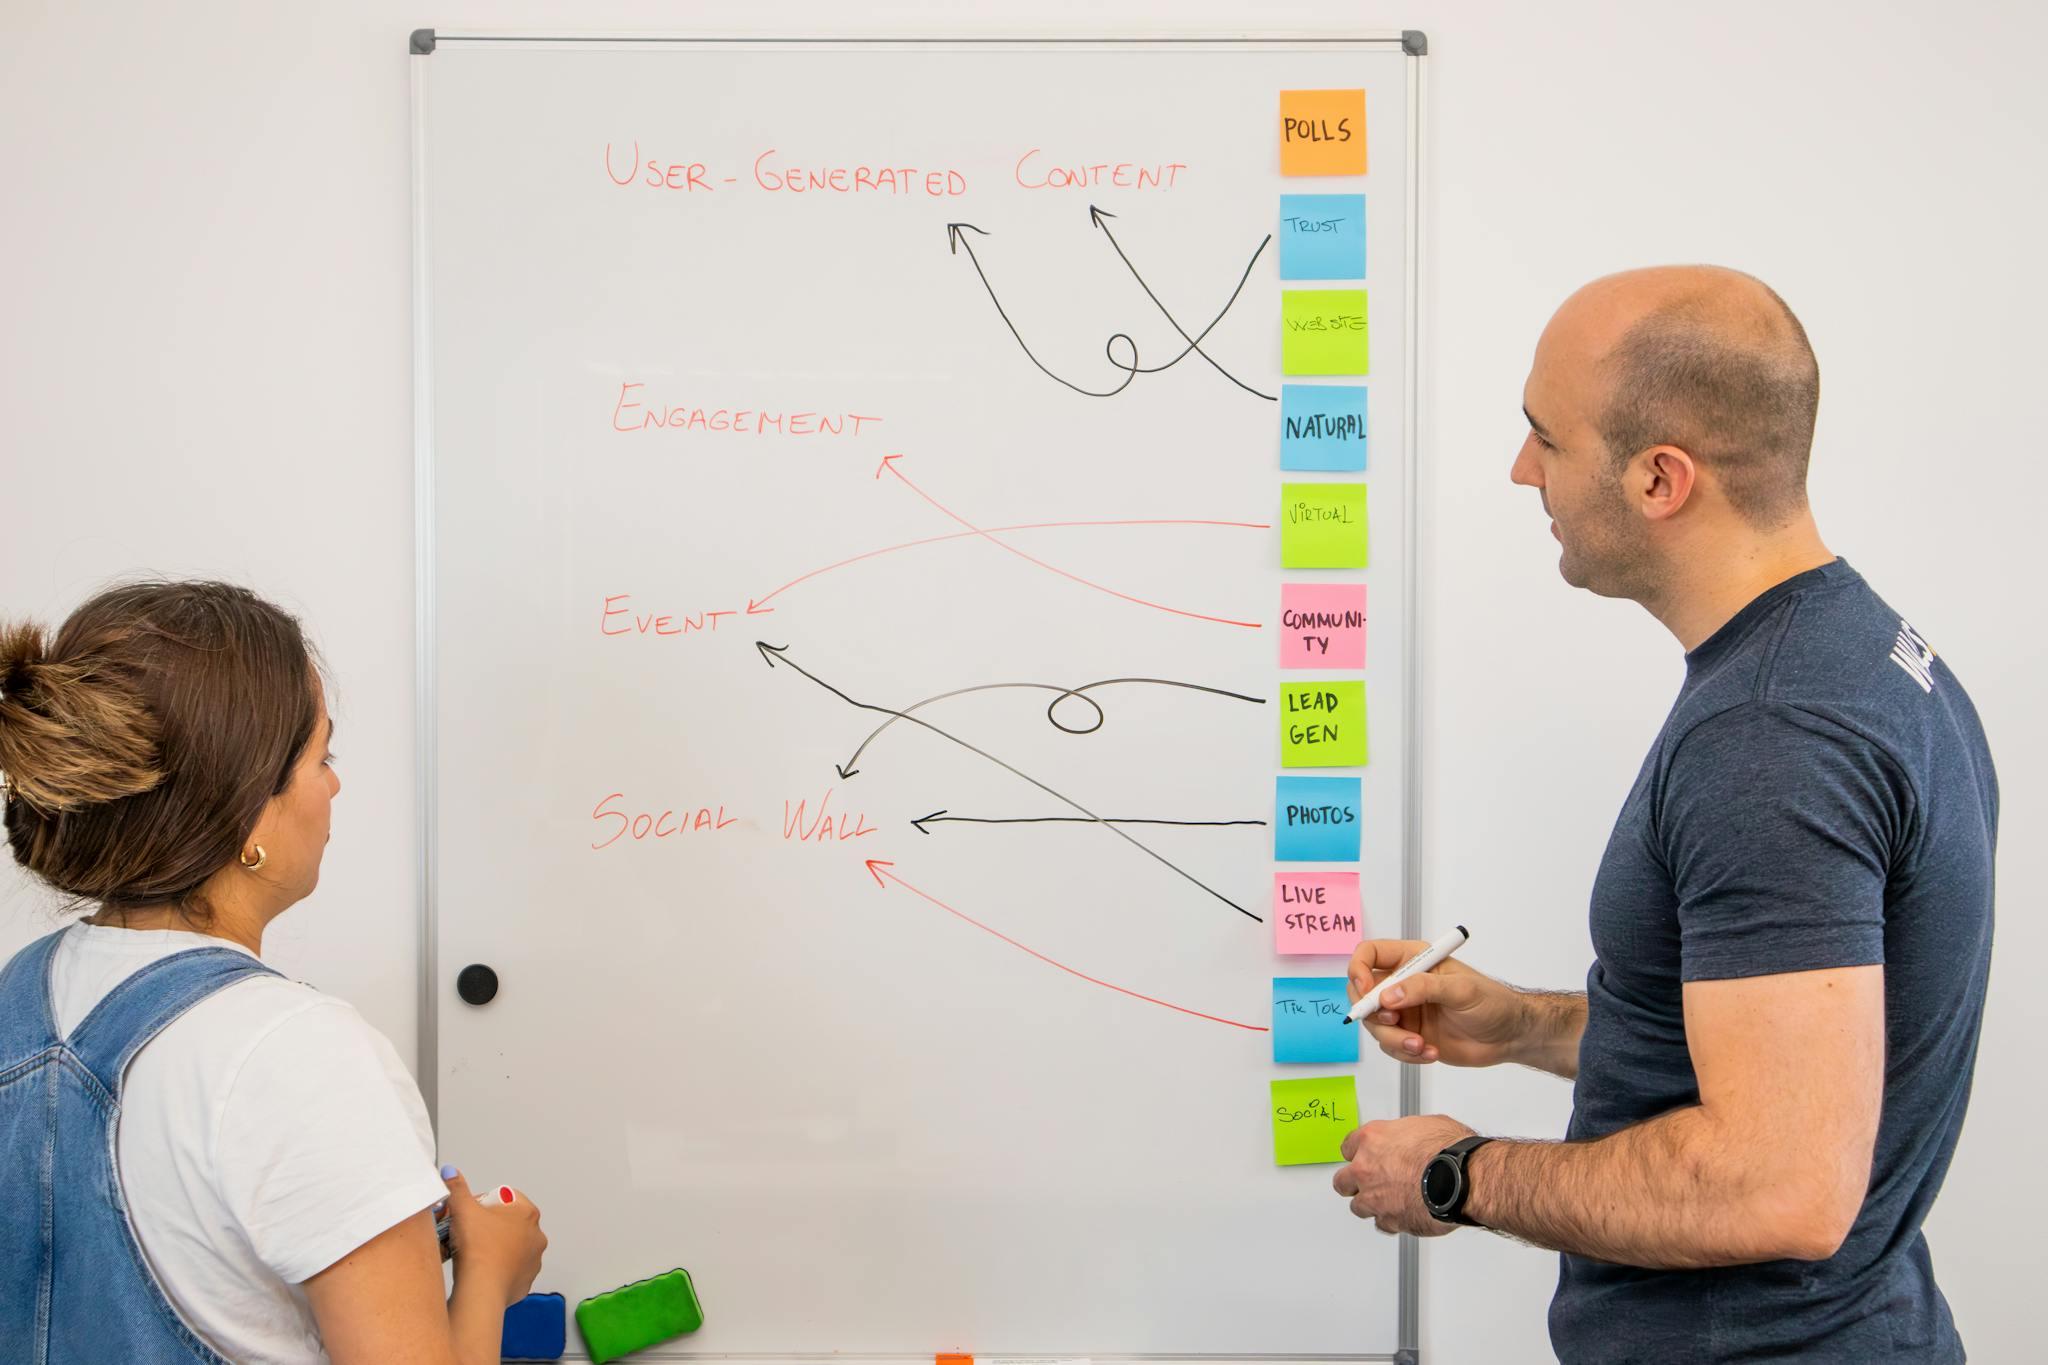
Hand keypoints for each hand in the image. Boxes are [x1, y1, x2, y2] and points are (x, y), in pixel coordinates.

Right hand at [442, 1167, 546, 1306]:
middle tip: (470, 1234)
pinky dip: (499, 1269)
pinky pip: (511, 1270)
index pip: (506, 1198)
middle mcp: (536, 1235)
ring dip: (496, 1247)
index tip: (472, 1214)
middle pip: (509, 1223)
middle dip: (491, 1226)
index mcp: (527, 1213)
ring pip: (511, 1247)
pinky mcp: (526, 1280)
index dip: (485, 1203)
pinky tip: (482, 1270)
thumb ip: (457, 1188)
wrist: (482, 1288)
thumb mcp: (462, 1209)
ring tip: (475, 1254)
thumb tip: (451, 1173)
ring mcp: (534, 1259)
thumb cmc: (477, 1248)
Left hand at [1332, 1114, 1474, 1235]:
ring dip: (1370, 1204)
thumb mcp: (1424, 1125)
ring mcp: (1375, 1198)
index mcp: (1371, 1140)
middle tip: (1367, 1182)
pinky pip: (1382, 1224)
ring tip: (1385, 1202)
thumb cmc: (1448, 1150)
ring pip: (1358, 1207)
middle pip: (1343, 1181)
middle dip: (1353, 1182)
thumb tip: (1411, 1139)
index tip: (1362, 1156)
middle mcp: (1366, 1169)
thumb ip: (1405, 1136)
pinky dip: (1390, 1221)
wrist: (1461, 1179)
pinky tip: (1400, 1215)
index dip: (1357, 1153)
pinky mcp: (1389, 1221)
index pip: (1347, 1147)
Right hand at [1347, 938, 1529, 1067]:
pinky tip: (1430, 1053)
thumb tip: (1388, 996)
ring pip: (1375, 1025)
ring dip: (1394, 1039)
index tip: (1365, 990)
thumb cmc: (1492, 1002)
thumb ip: (1424, 988)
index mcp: (1413, 960)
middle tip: (1392, 1021)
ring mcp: (1405, 1011)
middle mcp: (1403, 984)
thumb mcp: (1461, 989)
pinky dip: (1406, 1054)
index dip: (1358, 969)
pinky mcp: (1409, 1036)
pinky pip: (1390, 1047)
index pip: (1369, 954)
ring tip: (1421, 1046)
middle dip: (1372, 1012)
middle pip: (1362, 993)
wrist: (1509, 1036)